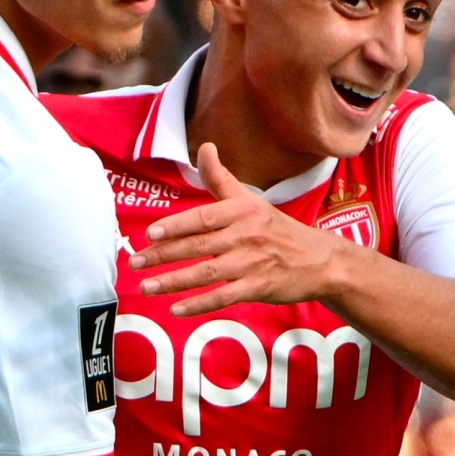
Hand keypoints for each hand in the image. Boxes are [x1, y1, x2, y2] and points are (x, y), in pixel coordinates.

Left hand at [126, 143, 349, 316]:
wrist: (319, 259)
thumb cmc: (276, 228)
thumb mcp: (250, 200)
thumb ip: (220, 178)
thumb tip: (204, 147)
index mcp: (242, 211)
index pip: (203, 217)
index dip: (176, 225)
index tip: (150, 233)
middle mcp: (246, 235)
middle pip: (198, 246)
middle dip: (163, 255)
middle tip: (135, 262)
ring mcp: (253, 263)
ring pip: (207, 273)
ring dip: (174, 282)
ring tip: (147, 287)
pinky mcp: (259, 287)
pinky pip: (223, 297)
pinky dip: (199, 304)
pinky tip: (176, 309)